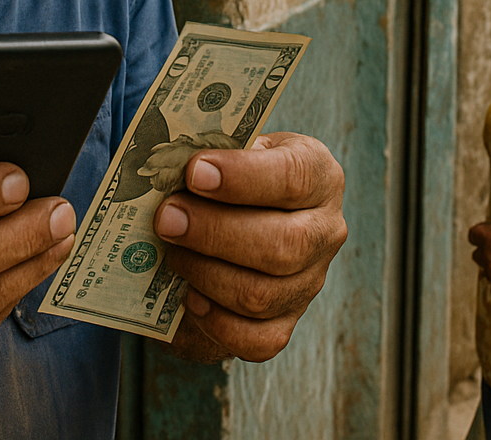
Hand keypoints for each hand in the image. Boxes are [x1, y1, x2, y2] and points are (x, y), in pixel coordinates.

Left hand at [153, 132, 345, 362]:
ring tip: (171, 252)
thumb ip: (209, 154)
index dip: (242, 177)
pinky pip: (256, 340)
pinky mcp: (286, 323)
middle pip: (284, 244)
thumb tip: (168, 168)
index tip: (194, 172)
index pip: (293, 177)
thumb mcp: (230, 150)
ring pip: (262, 295)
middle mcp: (324, 230)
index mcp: (318, 175)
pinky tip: (189, 296)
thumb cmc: (230, 177)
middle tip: (166, 218)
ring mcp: (309, 283)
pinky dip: (216, 323)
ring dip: (205, 274)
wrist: (234, 218)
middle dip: (215, 232)